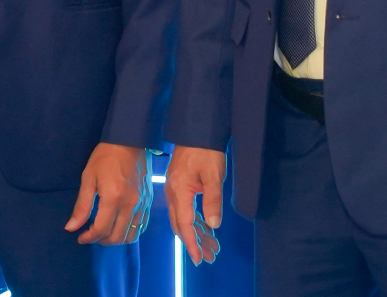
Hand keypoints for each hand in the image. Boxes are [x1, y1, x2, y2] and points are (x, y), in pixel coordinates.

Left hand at [66, 143, 151, 244]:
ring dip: (115, 239)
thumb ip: (82, 205)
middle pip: (116, 237)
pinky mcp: (148, 204)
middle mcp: (130, 205)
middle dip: (101, 241)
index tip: (80, 237)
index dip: (89, 237)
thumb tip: (71, 227)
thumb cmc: (105, 158)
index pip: (101, 229)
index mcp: (113, 198)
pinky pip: (140, 227)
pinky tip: (117, 226)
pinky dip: (128, 233)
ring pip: (130, 236)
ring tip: (103, 233)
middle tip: (89, 235)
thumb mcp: (88, 178)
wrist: (129, 143)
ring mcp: (141, 206)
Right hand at [164, 145, 225, 263]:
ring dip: (197, 233)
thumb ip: (213, 200)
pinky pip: (185, 209)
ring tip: (212, 247)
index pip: (185, 224)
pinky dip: (195, 221)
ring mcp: (174, 188)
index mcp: (179, 190)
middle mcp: (173, 192)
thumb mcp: (214, 175)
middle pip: (181, 224)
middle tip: (210, 257)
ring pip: (183, 218)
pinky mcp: (179, 185)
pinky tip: (206, 227)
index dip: (192, 243)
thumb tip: (213, 225)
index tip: (199, 259)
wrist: (197, 128)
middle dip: (195, 242)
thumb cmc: (206, 151)